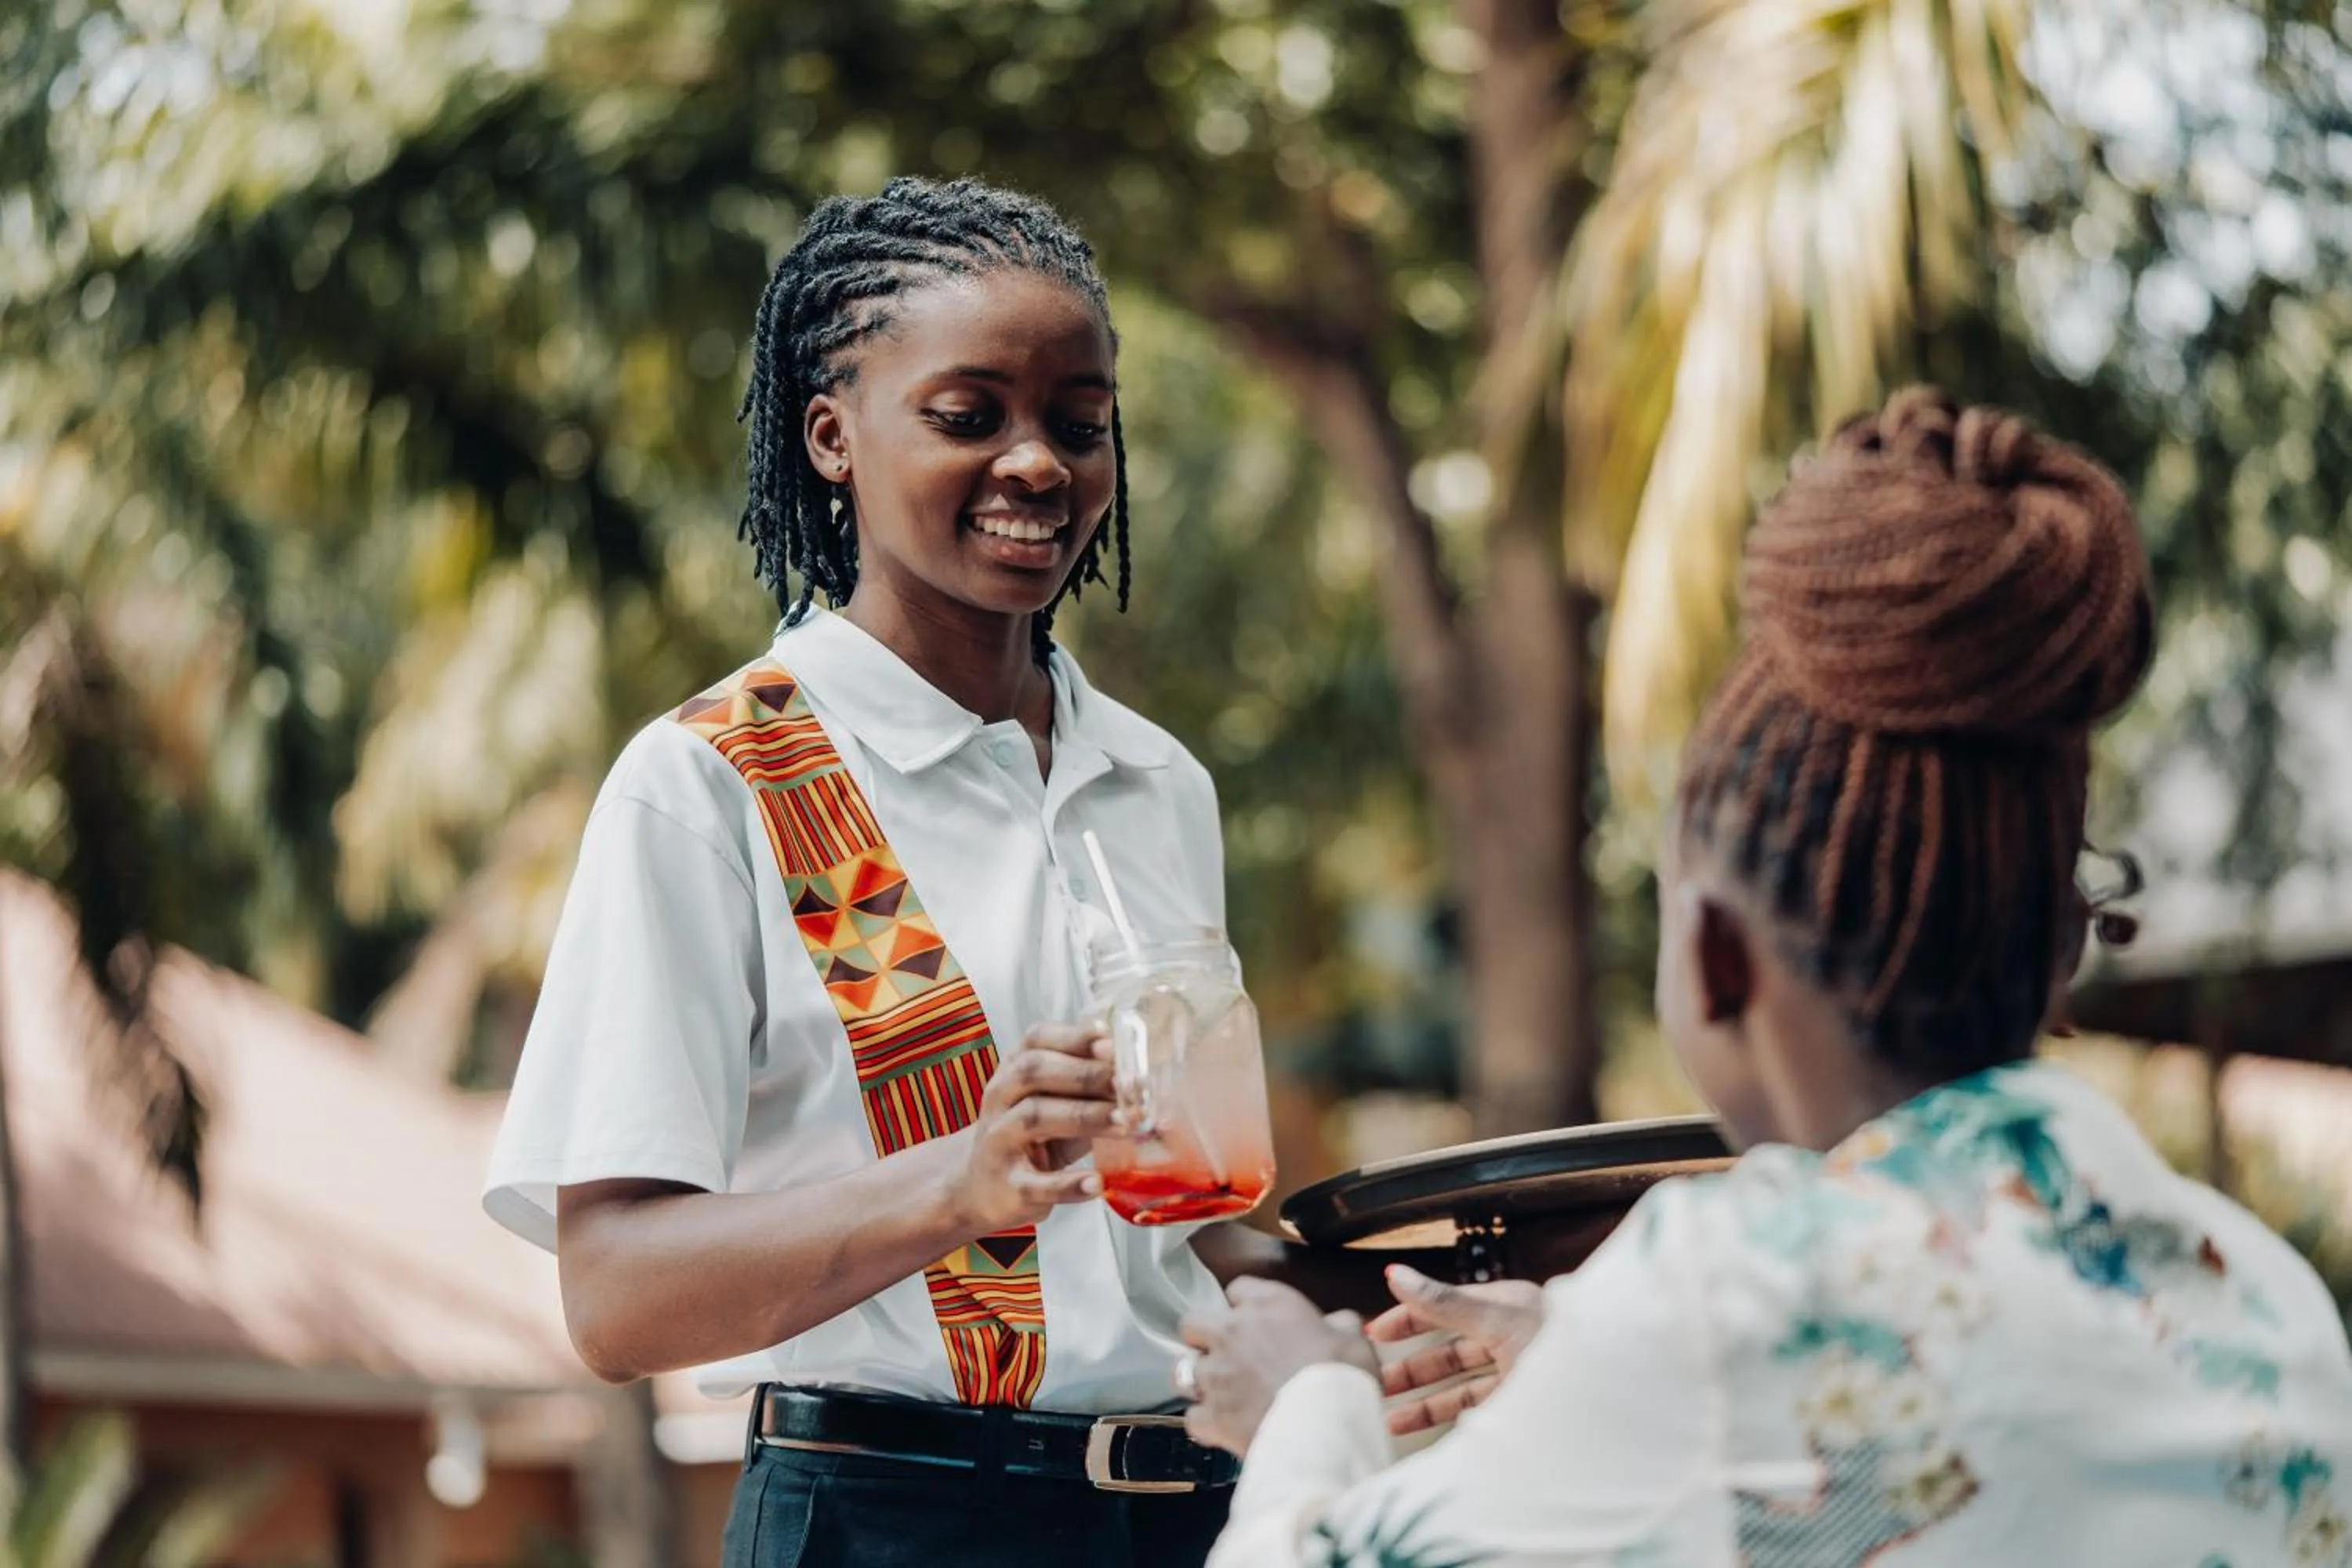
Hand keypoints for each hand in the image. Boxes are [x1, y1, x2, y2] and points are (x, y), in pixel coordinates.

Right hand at [942, 1024, 1115, 1234]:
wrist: (980, 1187)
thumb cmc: (1033, 1136)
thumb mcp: (1054, 1102)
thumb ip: (1087, 1085)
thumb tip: (1141, 1074)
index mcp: (1013, 1070)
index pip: (1036, 1039)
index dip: (1074, 1036)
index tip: (1111, 1040)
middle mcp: (1000, 1098)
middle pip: (1034, 1072)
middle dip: (1085, 1073)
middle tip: (1130, 1084)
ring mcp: (999, 1141)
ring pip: (1035, 1117)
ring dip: (1085, 1117)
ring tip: (1126, 1123)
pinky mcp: (1007, 1186)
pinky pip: (1037, 1183)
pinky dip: (1069, 1184)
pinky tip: (1098, 1183)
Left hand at [1178, 1277, 1379, 1455]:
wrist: (1325, 1430)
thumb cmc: (1341, 1379)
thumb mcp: (1354, 1340)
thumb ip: (1339, 1324)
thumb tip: (1337, 1324)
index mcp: (1267, 1305)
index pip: (1238, 1289)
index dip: (1246, 1305)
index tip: (1259, 1321)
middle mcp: (1231, 1333)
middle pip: (1193, 1324)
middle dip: (1204, 1337)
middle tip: (1227, 1355)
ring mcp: (1214, 1375)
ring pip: (1182, 1370)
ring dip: (1199, 1380)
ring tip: (1220, 1394)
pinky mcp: (1209, 1416)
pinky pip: (1192, 1417)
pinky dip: (1205, 1424)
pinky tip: (1222, 1429)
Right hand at [1365, 1265, 1544, 1435]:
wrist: (1617, 1391)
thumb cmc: (1561, 1342)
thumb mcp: (1498, 1318)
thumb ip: (1444, 1301)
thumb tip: (1395, 1274)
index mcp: (1505, 1306)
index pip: (1445, 1307)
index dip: (1409, 1318)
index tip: (1375, 1335)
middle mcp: (1511, 1338)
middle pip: (1450, 1352)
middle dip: (1411, 1368)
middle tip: (1374, 1383)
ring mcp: (1519, 1375)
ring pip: (1462, 1388)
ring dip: (1425, 1402)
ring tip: (1390, 1419)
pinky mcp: (1527, 1409)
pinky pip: (1484, 1414)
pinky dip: (1457, 1422)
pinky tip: (1436, 1432)